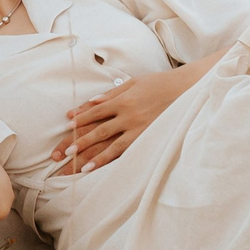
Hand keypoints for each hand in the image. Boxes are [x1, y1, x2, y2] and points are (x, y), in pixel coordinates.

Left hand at [53, 60, 203, 171]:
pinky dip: (110, 160)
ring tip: (76, 165)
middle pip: (98, 130)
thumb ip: (113, 93)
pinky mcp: (148, 138)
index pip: (96, 110)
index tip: (68, 124)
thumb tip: (92, 101)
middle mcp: (128, 115)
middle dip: (79, 141)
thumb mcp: (135, 82)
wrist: (188, 90)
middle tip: (61, 152)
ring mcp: (138, 128)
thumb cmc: (160, 84)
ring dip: (91, 155)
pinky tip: (98, 167)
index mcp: (123, 99)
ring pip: (109, 144)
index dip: (81, 118)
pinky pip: (125, 152)